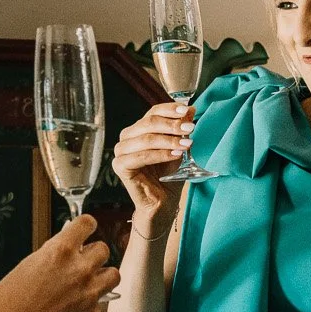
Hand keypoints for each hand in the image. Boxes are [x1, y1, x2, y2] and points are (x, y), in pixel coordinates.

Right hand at [0, 214, 121, 311]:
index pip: (87, 223)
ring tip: (87, 284)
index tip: (85, 230)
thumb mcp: (29, 265)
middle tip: (82, 263)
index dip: (86, 226)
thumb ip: (53, 254)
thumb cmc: (10, 299)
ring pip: (113, 275)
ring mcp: (89, 293)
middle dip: (92, 254)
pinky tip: (76, 309)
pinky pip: (103, 303)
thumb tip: (69, 249)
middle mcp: (80, 269)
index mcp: (61, 250)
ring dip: (101, 277)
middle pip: (103, 249)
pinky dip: (92, 304)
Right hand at [111, 101, 193, 232]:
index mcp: (139, 129)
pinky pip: (141, 156)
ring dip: (169, 140)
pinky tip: (175, 155)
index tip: (188, 111)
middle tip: (190, 128)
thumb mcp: (179, 148)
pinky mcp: (120, 166)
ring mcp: (121, 151)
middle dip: (172, 125)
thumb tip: (191, 109)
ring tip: (187, 144)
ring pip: (146, 138)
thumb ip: (181, 130)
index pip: (153, 112)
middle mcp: (127, 137)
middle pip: (148, 122)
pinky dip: (160, 154)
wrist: (162, 203)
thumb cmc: (169, 176)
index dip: (170, 109)